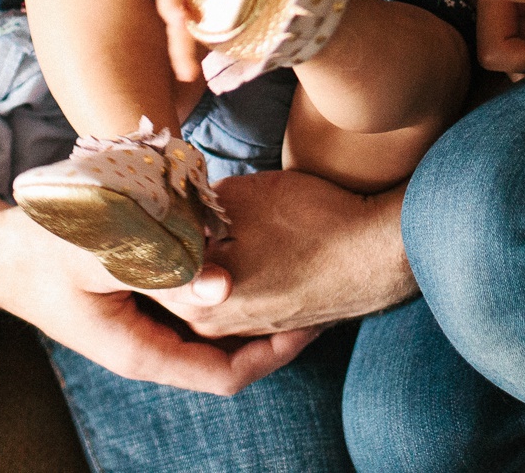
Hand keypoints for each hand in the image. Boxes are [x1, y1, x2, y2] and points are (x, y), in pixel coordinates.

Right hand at [0, 182, 318, 395]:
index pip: (226, 376)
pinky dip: (219, 276)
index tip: (314, 318)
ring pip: (212, 323)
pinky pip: (192, 297)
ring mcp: (142, 322)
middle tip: (319, 289)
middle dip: (272, 325)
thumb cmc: (37, 245)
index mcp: (140, 351)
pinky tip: (240, 241)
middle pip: (227, 352)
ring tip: (292, 263)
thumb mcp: (96, 251)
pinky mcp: (137, 296)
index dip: (276, 354)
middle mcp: (147, 345)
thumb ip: (157, 264)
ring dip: (249, 299)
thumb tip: (223, 289)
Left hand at [157, 171, 415, 338]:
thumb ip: (191, 205)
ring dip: (204, 255)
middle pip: (174, 277)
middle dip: (171, 241)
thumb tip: (169, 200)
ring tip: (212, 212)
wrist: (380, 254)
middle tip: (172, 199)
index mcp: (192, 300)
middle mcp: (213, 325)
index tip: (146, 195)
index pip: (146, 263)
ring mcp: (246, 328)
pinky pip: (238, 291)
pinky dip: (235, 266)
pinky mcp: (275, 322)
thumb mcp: (240, 197)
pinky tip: (248, 235)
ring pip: (206, 285)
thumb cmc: (312, 222)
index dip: (144, 225)